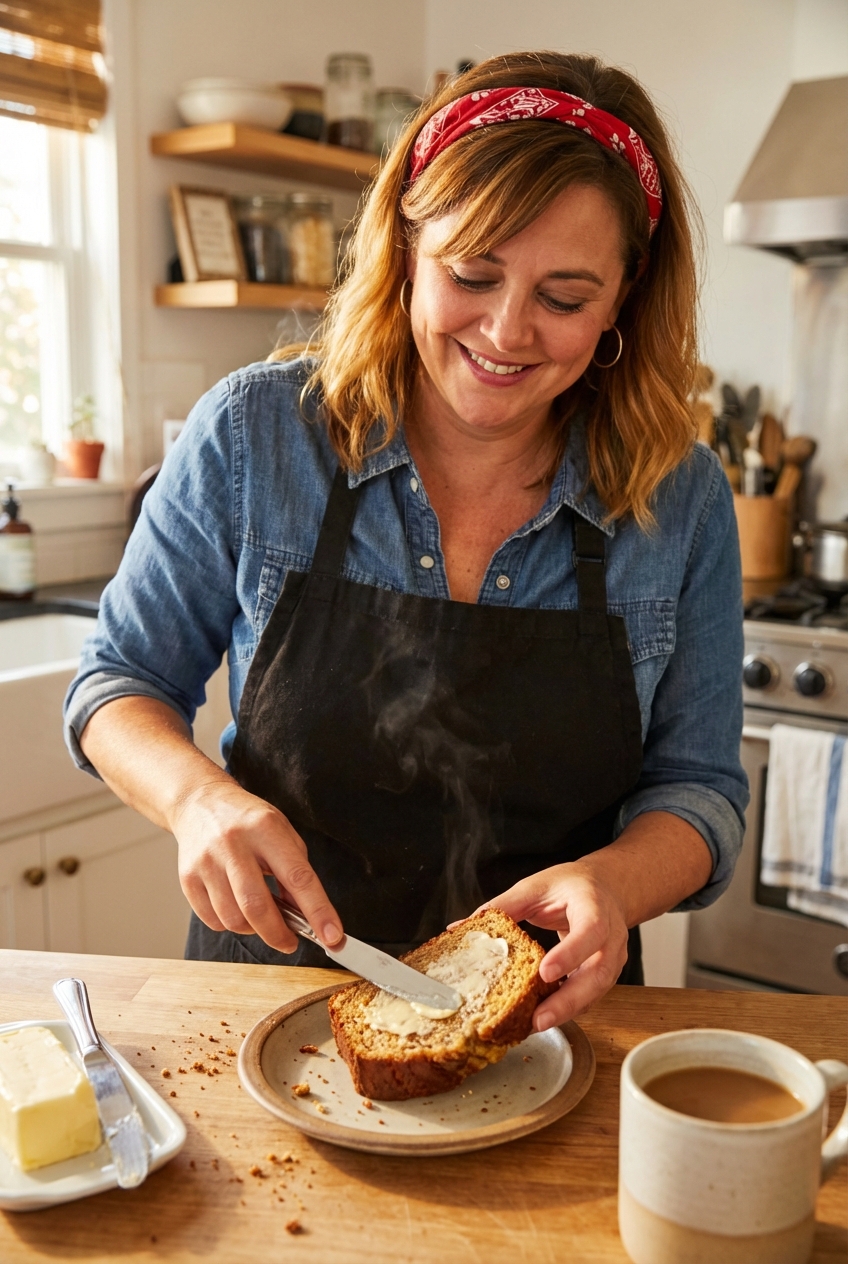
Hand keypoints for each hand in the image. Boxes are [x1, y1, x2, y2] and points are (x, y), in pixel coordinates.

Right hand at [171, 779, 342, 952]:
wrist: (201, 803)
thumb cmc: (248, 821)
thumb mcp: (281, 833)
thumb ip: (296, 872)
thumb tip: (307, 916)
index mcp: (266, 828)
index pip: (298, 877)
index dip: (318, 911)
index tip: (333, 937)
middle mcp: (234, 844)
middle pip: (257, 906)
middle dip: (279, 934)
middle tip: (290, 943)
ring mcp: (207, 861)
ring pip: (233, 918)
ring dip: (253, 929)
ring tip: (260, 917)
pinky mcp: (188, 878)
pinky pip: (213, 920)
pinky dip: (231, 924)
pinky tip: (237, 908)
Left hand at [483, 861, 629, 1031]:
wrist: (605, 888)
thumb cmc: (570, 886)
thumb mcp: (535, 887)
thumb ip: (503, 906)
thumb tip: (463, 926)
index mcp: (594, 905)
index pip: (590, 930)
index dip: (570, 954)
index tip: (544, 973)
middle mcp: (611, 935)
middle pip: (598, 972)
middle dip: (568, 1000)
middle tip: (538, 1019)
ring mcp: (613, 957)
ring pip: (597, 991)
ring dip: (567, 1011)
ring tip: (535, 1024)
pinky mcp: (606, 974)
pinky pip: (591, 996)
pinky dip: (569, 1009)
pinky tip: (544, 1017)